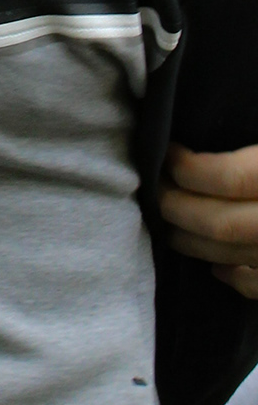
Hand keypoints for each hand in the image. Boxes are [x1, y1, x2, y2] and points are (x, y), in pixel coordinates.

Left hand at [160, 143, 257, 297]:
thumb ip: (248, 145)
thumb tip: (205, 118)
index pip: (230, 178)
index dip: (188, 168)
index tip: (168, 154)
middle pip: (220, 223)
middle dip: (176, 205)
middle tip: (156, 188)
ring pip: (229, 256)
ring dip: (189, 239)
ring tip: (169, 220)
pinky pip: (254, 286)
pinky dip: (230, 275)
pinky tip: (216, 265)